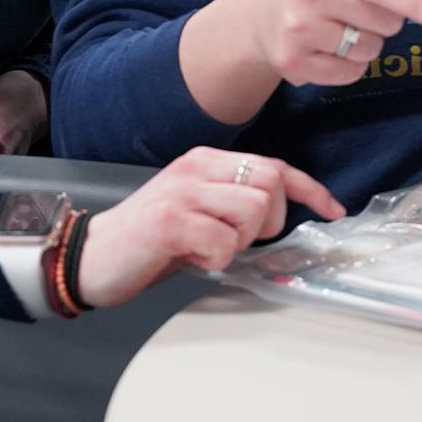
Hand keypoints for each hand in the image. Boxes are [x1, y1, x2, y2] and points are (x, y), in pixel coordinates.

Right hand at [75, 147, 345, 307]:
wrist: (89, 257)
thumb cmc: (147, 241)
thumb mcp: (196, 212)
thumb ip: (232, 204)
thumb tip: (276, 214)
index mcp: (205, 162)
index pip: (273, 166)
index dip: (309, 188)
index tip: (333, 210)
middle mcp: (197, 168)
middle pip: (270, 183)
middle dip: (269, 220)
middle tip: (237, 241)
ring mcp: (184, 192)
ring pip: (253, 211)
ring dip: (240, 241)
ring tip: (207, 249)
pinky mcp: (172, 221)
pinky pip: (223, 242)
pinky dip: (216, 259)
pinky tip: (190, 259)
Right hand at [252, 0, 421, 87]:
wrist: (261, 14)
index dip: (420, 4)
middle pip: (386, 24)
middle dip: (384, 19)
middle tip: (355, 5)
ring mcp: (298, 29)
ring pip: (370, 51)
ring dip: (366, 44)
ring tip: (338, 26)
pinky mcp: (293, 63)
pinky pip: (351, 74)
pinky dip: (349, 66)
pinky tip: (327, 48)